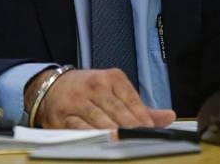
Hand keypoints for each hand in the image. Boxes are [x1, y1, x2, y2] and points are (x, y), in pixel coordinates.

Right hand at [27, 68, 174, 128]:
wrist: (52, 86)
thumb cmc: (88, 90)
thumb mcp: (114, 91)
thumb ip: (140, 107)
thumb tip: (168, 116)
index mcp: (111, 78)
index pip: (131, 99)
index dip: (142, 116)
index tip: (152, 130)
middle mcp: (94, 86)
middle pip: (117, 110)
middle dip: (131, 126)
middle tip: (142, 139)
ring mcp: (78, 100)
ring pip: (99, 118)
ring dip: (112, 130)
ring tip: (124, 140)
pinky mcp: (63, 115)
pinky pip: (78, 127)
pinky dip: (90, 134)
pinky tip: (100, 140)